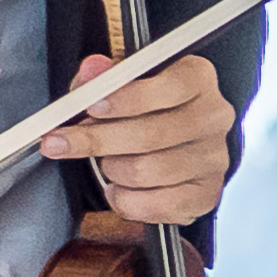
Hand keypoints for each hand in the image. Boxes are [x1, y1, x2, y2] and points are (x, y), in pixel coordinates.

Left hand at [44, 48, 239, 223]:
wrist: (174, 143)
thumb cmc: (144, 107)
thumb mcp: (123, 81)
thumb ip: (105, 75)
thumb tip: (92, 70)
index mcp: (198, 78)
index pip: (169, 87)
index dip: (126, 99)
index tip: (90, 106)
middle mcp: (214, 117)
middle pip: (151, 134)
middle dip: (98, 140)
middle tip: (61, 142)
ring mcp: (214, 158)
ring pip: (147, 171)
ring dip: (111, 169)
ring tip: (105, 163)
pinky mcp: (207, 194)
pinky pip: (158, 205)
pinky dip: (126, 200)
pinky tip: (117, 188)